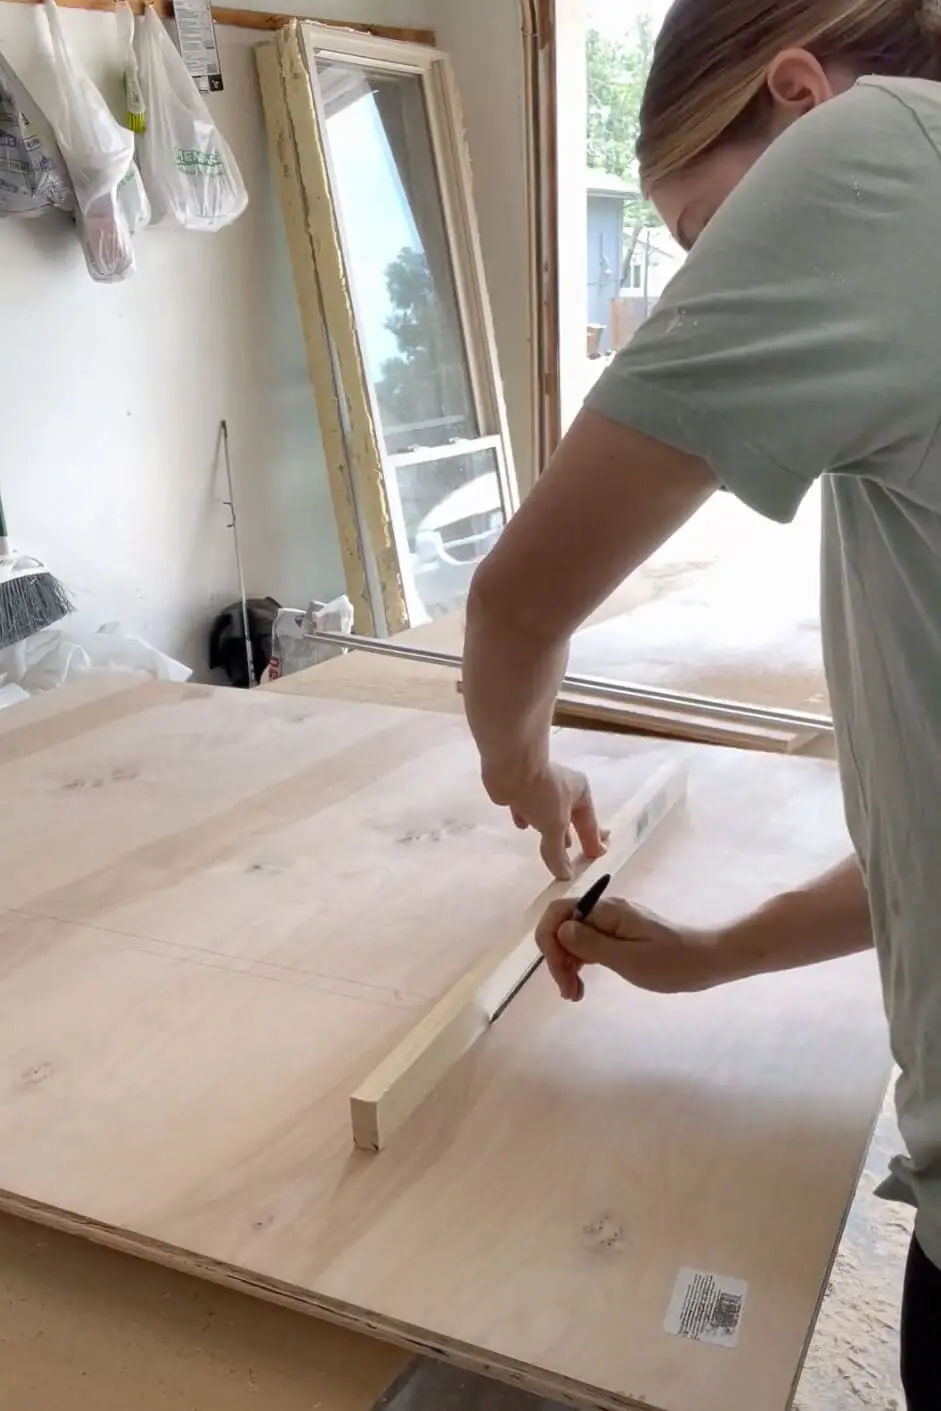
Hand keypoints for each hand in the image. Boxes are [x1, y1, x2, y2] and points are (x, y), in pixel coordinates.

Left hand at [485, 761, 605, 879]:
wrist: (512, 767)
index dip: (592, 841)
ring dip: (550, 827)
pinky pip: (526, 808)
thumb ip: (557, 852)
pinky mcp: (520, 791)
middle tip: (578, 850)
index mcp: (580, 792)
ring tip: (552, 843)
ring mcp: (540, 790)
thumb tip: (564, 875)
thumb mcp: (555, 826)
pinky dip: (526, 817)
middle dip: (573, 834)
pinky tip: (523, 826)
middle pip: (570, 818)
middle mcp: (563, 789)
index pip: (589, 823)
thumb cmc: (543, 793)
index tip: (597, 855)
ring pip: (548, 814)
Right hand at [535, 894, 720, 1000]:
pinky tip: (582, 985)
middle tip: (567, 991)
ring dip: (567, 965)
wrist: (707, 961)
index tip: (558, 970)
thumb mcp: (629, 958)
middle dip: (557, 958)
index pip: (559, 912)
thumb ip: (592, 944)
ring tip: (574, 994)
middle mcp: (605, 912)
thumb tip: (561, 931)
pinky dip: (581, 964)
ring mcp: (612, 924)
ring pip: (573, 938)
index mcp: (606, 911)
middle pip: (563, 926)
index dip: (548, 939)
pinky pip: (589, 946)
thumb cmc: (672, 963)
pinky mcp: (619, 937)